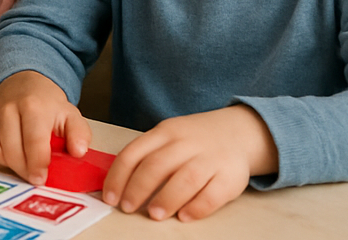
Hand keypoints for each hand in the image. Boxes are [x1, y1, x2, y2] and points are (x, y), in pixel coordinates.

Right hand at [0, 70, 90, 184]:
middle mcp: (10, 109)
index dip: (38, 163)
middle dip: (25, 169)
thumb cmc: (49, 106)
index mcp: (35, 107)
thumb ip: (79, 134)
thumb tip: (79, 151)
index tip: (43, 178)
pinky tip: (10, 157)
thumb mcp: (71, 116)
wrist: (26, 84)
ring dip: (12, 165)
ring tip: (26, 167)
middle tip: (36, 177)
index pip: (34, 141)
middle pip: (13, 149)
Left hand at [101, 105, 276, 221]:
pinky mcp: (231, 176)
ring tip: (153, 214)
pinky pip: (213, 194)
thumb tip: (117, 184)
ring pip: (185, 178)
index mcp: (165, 132)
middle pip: (157, 165)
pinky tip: (184, 216)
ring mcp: (210, 159)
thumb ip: (145, 155)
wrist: (238, 132)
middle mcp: (186, 143)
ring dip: (167, 198)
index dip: (118, 176)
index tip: (110, 197)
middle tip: (127, 207)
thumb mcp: (167, 137)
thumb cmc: (193, 141)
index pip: (134, 153)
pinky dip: (197, 207)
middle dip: (138, 188)